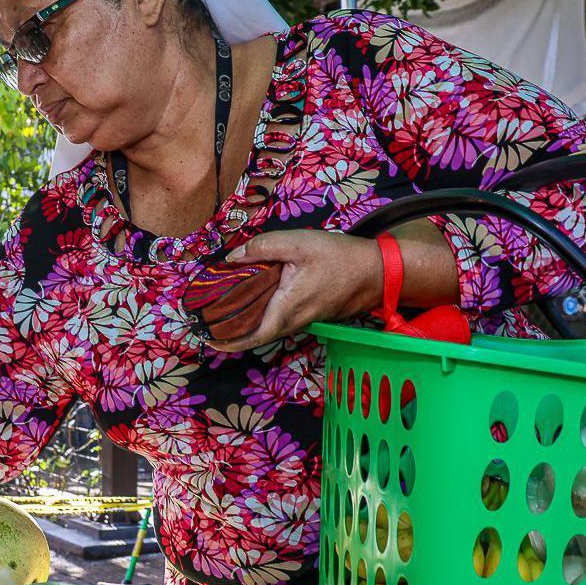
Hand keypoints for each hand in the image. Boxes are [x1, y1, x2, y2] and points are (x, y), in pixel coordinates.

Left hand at [206, 230, 382, 352]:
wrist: (378, 271)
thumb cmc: (340, 257)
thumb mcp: (299, 243)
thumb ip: (263, 247)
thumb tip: (232, 258)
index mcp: (287, 308)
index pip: (253, 335)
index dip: (229, 341)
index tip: (209, 341)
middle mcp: (294, 321)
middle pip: (256, 333)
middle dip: (231, 332)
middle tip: (207, 322)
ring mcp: (304, 320)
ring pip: (268, 327)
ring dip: (246, 324)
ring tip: (223, 312)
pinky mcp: (311, 315)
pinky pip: (280, 320)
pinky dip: (262, 316)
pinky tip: (252, 301)